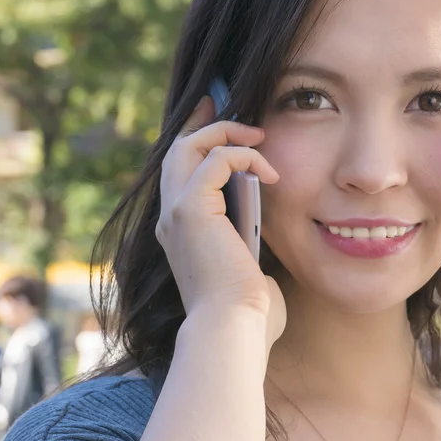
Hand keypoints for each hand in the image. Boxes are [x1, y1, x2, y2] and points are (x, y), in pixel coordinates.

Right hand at [156, 96, 285, 342]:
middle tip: (234, 109)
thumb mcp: (251, 271)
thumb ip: (252, 249)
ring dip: (224, 134)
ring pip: (188, 147)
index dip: (196, 142)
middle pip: (176, 152)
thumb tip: (267, 242)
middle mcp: (170, 220)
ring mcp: (176, 213)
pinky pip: (214, 160)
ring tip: (258, 137)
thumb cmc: (248, 317)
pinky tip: (270, 172)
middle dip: (205, 124)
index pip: (181, 175)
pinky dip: (243, 156)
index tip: (217, 119)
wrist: (234, 330)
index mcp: (181, 234)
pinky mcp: (192, 210)